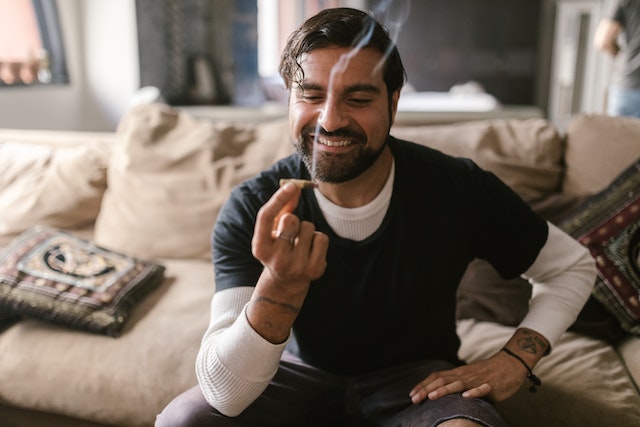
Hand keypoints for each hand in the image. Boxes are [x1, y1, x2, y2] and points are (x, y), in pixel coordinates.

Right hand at [252, 182, 328, 288]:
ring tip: (300, 243)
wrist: (286, 282)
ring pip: (309, 227)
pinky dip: (318, 239)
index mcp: (260, 248)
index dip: (278, 198)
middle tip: (290, 232)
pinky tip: (310, 249)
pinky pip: (322, 238)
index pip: (266, 217)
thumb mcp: (273, 231)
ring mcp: (296, 267)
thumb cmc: (278, 247)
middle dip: (293, 219)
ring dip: (306, 230)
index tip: (291, 185)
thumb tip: (295, 186)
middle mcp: (276, 259)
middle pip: (290, 220)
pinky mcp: (315, 270)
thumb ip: (282, 208)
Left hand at [409, 351, 528, 403]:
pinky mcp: (491, 385)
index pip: (436, 378)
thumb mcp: (469, 378)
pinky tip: (466, 397)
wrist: (511, 363)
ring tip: (432, 396)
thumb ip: (457, 385)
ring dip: (444, 390)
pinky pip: (482, 389)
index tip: (412, 394)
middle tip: (414, 398)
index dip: (423, 385)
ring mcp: (477, 380)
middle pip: (442, 380)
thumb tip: (444, 396)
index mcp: (458, 374)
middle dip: (427, 389)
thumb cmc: (489, 373)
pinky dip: (473, 392)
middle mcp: (464, 375)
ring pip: (458, 384)